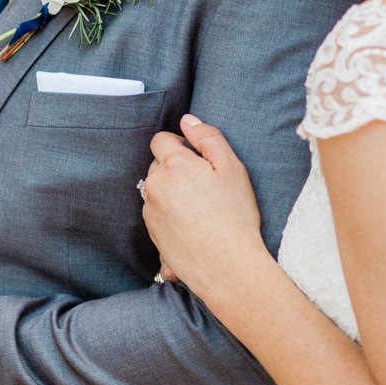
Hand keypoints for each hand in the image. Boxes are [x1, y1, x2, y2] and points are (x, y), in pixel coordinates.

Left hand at [141, 113, 264, 297]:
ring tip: (201, 209)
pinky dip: (170, 215)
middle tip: (205, 186)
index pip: (161, 140)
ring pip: (157, 191)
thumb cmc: (235, 214)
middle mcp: (154, 185)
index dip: (179, 145)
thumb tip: (187, 120)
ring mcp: (150, 210)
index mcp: (173, 165)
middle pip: (158, 166)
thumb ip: (208, 137)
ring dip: (172, 192)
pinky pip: (158, 214)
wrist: (227, 264)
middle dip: (176, 169)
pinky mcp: (152, 232)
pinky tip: (194, 226)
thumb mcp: (232, 167)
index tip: (197, 158)